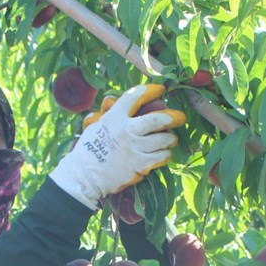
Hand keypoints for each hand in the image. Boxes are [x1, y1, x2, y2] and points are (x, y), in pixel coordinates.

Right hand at [49, 84, 185, 209]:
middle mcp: (127, 131)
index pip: (135, 97)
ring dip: (170, 138)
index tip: (160, 89)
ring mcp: (135, 149)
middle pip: (157, 119)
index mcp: (115, 117)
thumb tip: (111, 101)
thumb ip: (107, 113)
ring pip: (163, 139)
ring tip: (171, 139)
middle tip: (180, 117)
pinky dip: (165, 154)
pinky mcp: (140, 165)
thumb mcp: (95, 126)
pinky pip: (161, 157)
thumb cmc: (88, 150)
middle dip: (173, 117)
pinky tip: (164, 154)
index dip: (151, 91)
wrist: (85, 176)